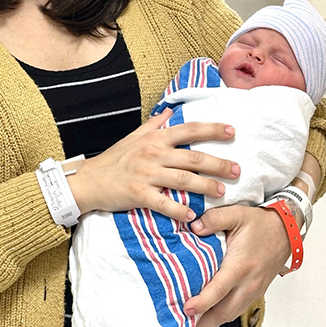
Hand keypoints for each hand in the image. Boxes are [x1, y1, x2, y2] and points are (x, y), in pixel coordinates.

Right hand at [69, 109, 239, 221]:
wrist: (89, 180)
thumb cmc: (114, 159)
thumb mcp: (134, 136)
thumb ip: (155, 124)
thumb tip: (171, 111)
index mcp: (155, 138)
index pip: (189, 129)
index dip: (212, 129)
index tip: (232, 131)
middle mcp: (153, 153)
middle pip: (193, 157)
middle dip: (218, 164)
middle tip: (237, 170)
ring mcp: (146, 174)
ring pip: (183, 179)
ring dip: (205, 186)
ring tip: (221, 192)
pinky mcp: (137, 194)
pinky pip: (162, 203)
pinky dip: (178, 210)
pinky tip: (192, 215)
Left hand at [184, 206, 289, 326]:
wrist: (286, 230)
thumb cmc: (261, 224)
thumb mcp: (236, 214)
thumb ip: (213, 219)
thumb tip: (193, 227)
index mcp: (240, 266)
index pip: (218, 290)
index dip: (201, 303)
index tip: (186, 309)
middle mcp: (248, 283)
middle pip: (223, 312)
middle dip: (201, 322)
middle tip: (180, 324)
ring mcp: (254, 290)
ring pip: (230, 315)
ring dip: (210, 322)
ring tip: (190, 323)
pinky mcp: (256, 292)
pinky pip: (237, 310)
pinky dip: (221, 316)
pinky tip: (208, 314)